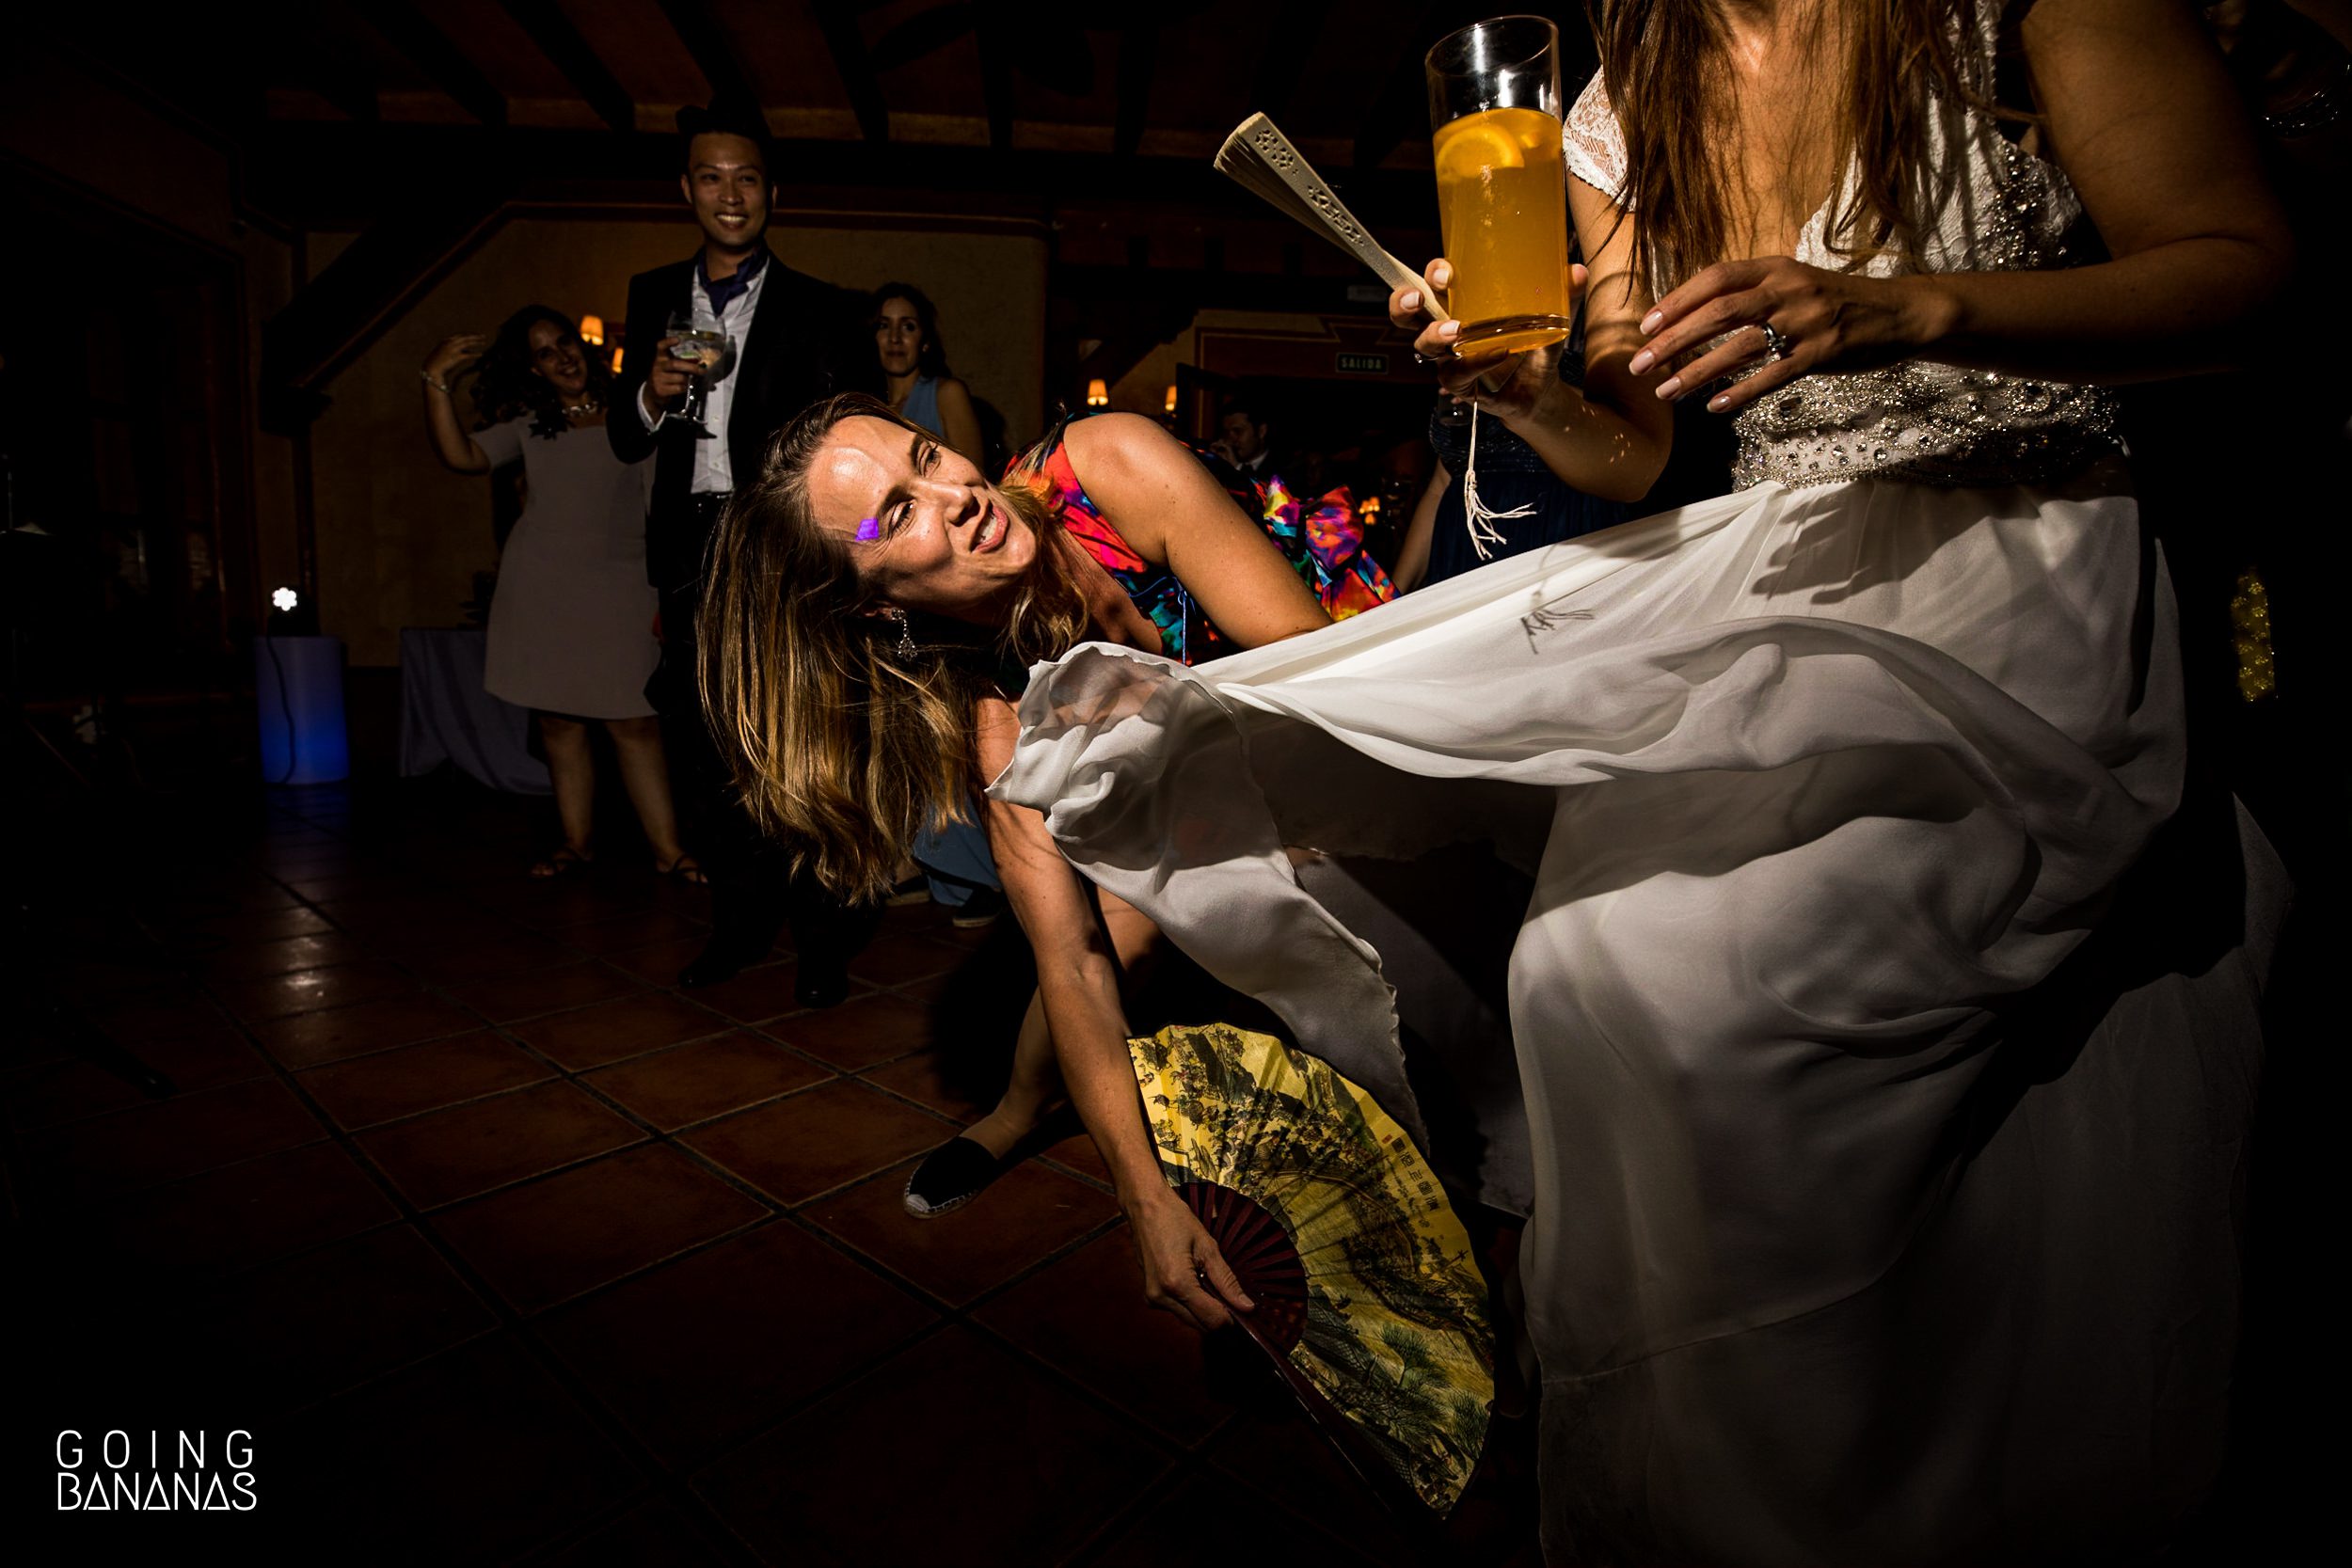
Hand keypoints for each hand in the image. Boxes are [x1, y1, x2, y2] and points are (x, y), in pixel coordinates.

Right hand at [423, 333, 485, 384]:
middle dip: (475, 335)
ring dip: (477, 342)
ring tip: (484, 342)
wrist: (431, 368)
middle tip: (483, 336)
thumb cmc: (437, 362)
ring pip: (467, 343)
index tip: (475, 334)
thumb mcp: (443, 352)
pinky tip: (481, 354)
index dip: (468, 334)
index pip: (460, 335)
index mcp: (446, 340)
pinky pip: (468, 354)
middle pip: (465, 336)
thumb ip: (451, 349)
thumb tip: (462, 350)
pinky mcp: (456, 357)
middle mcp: (450, 343)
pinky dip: (475, 354)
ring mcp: (453, 349)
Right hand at [645, 336, 704, 407]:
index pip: (661, 346)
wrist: (653, 392)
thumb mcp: (670, 367)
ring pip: (680, 378)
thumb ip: (682, 364)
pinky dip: (685, 387)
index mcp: (660, 357)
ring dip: (688, 379)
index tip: (678, 339)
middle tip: (703, 371)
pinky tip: (685, 387)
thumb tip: (703, 367)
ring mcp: (658, 378)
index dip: (668, 342)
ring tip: (691, 380)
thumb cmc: (666, 375)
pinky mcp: (661, 390)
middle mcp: (658, 366)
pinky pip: (679, 388)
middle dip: (691, 367)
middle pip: (675, 364)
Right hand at [1129, 1189, 1254, 1332]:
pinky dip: (1191, 1303)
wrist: (1145, 1207)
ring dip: (1205, 1309)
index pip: (1213, 1321)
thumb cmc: (1175, 1220)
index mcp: (1177, 1285)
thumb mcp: (1208, 1247)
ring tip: (1209, 1280)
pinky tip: (1194, 1280)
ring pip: (1190, 1320)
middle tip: (1230, 1293)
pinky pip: (1178, 1310)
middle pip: (1201, 1326)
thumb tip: (1247, 1307)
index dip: (1232, 1317)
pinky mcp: (1150, 1296)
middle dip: (1219, 1315)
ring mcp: (1153, 1298)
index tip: (1243, 1306)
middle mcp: (1161, 1298)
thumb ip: (1227, 1281)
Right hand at [1389, 258, 1586, 423]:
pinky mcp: (1460, 384)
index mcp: (1460, 303)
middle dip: (1404, 302)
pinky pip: (1456, 374)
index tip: (1446, 272)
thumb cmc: (1535, 345)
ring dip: (1434, 335)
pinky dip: (1476, 363)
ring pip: (1423, 346)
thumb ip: (1562, 295)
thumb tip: (1577, 271)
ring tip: (1456, 330)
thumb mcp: (1551, 316)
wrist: (1541, 388)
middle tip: (1417, 298)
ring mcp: (1449, 358)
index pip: (1432, 282)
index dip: (1431, 274)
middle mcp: (1446, 328)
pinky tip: (1497, 354)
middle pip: (1407, 313)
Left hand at [1627, 257, 1947, 415]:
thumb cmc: (1836, 302)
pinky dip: (1742, 390)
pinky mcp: (1822, 353)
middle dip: (1673, 340)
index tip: (1646, 326)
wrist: (1900, 311)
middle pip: (1718, 312)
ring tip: (1666, 392)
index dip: (1677, 301)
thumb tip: (1696, 313)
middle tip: (1640, 365)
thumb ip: (1752, 292)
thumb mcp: (1794, 283)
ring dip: (1697, 371)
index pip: (1715, 278)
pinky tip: (1715, 406)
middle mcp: (1787, 290)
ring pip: (1740, 346)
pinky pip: (1774, 374)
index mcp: (1776, 267)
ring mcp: (1805, 322)